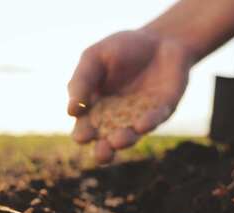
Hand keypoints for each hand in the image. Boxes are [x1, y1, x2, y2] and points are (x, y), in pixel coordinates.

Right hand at [67, 29, 192, 163]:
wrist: (159, 39)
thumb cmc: (121, 49)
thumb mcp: (94, 58)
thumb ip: (81, 81)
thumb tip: (71, 111)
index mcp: (95, 109)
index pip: (85, 128)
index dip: (83, 134)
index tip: (82, 135)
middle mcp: (117, 119)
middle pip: (106, 142)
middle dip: (103, 151)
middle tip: (102, 153)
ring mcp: (140, 117)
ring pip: (131, 136)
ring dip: (125, 140)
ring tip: (118, 140)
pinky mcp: (162, 111)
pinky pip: (154, 120)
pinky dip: (148, 122)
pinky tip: (142, 124)